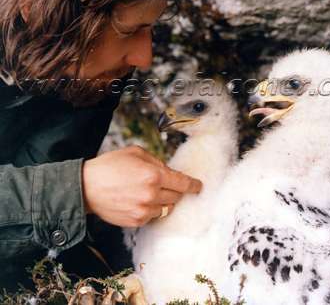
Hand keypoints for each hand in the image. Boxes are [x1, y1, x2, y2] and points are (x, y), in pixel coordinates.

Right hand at [82, 145, 201, 226]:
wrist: (86, 187)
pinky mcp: (136, 222)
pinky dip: (152, 209)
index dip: (193, 185)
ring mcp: (144, 210)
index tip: (198, 186)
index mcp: (153, 175)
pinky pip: (153, 216)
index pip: (183, 183)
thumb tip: (169, 172)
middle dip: (175, 189)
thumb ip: (156, 162)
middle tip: (167, 184)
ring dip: (164, 200)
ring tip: (150, 192)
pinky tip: (140, 200)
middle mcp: (151, 195)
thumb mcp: (135, 153)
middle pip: (176, 196)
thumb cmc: (109, 166)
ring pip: (167, 208)